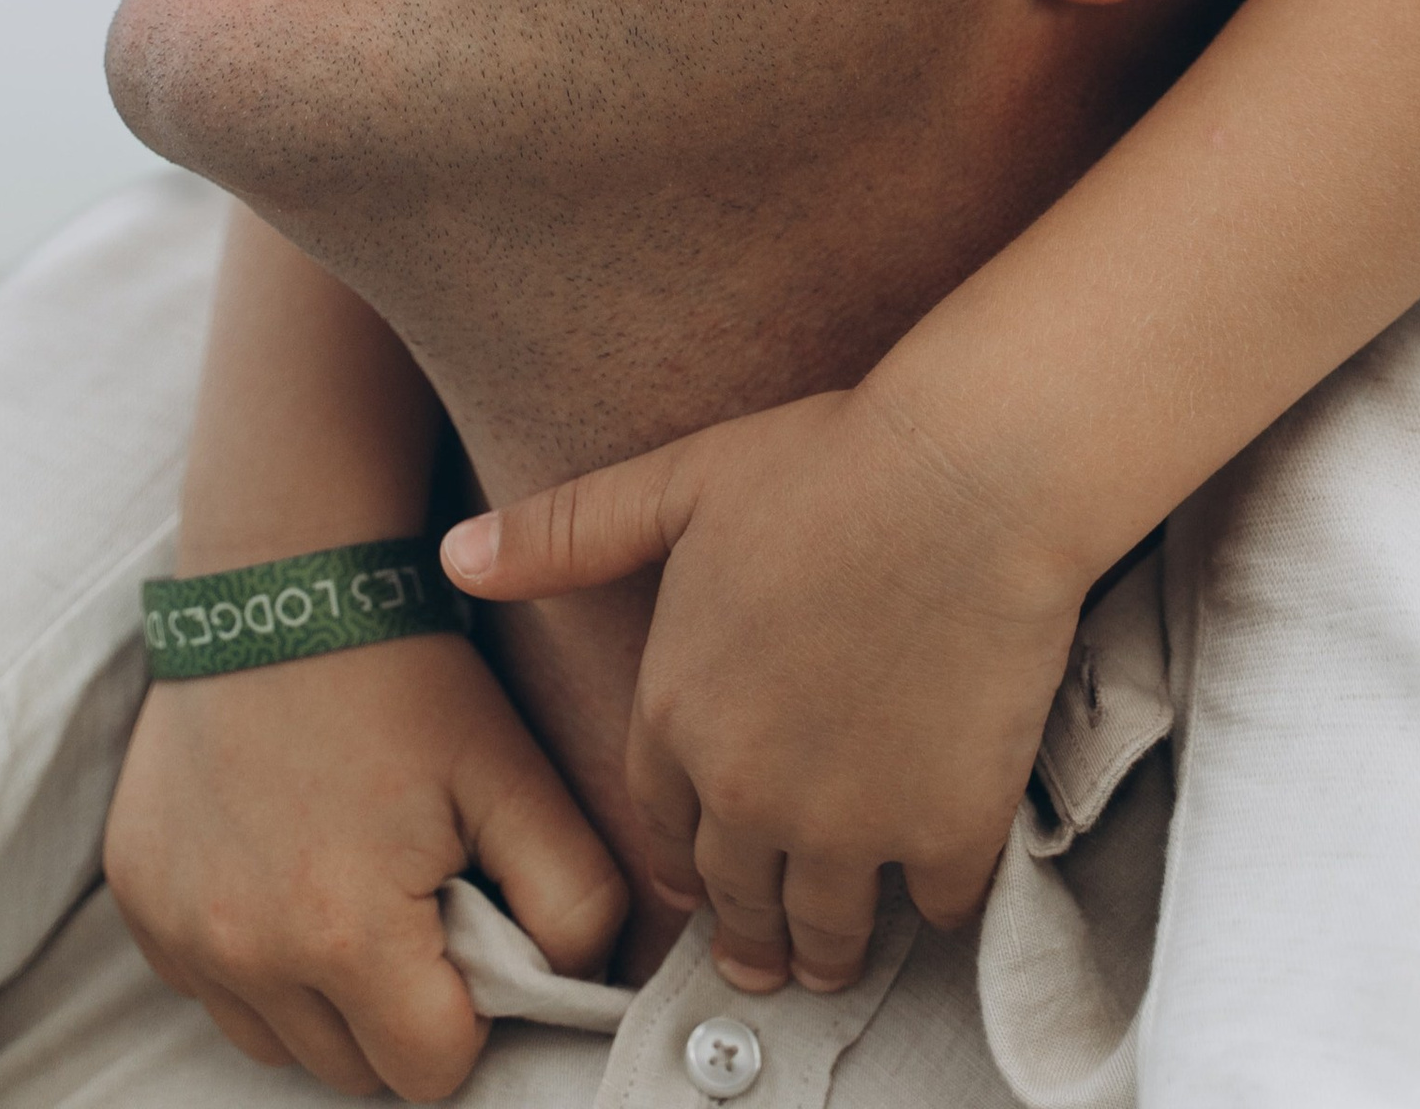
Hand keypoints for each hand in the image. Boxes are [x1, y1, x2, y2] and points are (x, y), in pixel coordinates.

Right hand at [104, 627, 625, 1096]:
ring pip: (276, 1042)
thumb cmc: (406, 676)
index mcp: (346, 937)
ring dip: (322, 995)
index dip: (469, 1015)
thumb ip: (576, 900)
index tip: (470, 927)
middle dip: (397, 1011)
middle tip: (416, 899)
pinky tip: (285, 863)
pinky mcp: (135, 900)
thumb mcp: (515, 775)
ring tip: (350, 880)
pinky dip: (253, 956)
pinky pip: (210, 986)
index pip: (431, 1074)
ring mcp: (179, 933)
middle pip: (351, 1070)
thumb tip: (574, 989)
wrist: (283, 577)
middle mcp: (245, 955)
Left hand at [442, 386, 1085, 999]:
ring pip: (826, 930)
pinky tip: (938, 881)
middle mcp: (748, 790)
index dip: (683, 846)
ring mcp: (848, 822)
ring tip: (834, 957)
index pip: (660, 823)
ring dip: (827, 946)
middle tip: (763, 953)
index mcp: (677, 713)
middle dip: (748, 928)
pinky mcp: (944, 830)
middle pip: (737, 898)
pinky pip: (935, 908)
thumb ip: (565, 533)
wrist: (967, 473)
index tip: (701, 871)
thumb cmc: (828, 461)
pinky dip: (937, 900)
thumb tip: (452, 554)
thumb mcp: (679, 482)